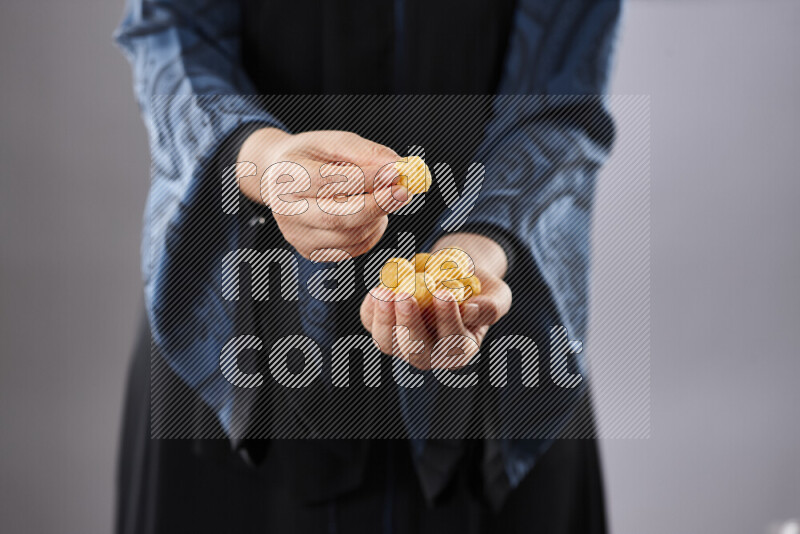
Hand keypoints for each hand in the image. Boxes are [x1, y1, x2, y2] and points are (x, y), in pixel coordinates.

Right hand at [237, 128, 408, 259]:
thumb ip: (364, 153)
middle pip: (335, 217)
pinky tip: (373, 215)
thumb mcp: (333, 143)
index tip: (395, 171)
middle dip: (375, 206)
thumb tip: (397, 167)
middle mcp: (285, 211)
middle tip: (402, 192)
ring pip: (348, 236)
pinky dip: (371, 232)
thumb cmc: (312, 157)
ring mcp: (297, 236)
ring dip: (376, 218)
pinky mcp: (310, 251)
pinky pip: (351, 249)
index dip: (364, 178)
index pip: (327, 181)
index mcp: (285, 177)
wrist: (283, 179)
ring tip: (386, 198)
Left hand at [360, 235, 512, 369]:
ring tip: (385, 291)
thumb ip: (489, 308)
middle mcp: (430, 355)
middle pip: (415, 351)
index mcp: (460, 350)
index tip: (443, 292)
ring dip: (384, 319)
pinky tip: (378, 289)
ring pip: (388, 343)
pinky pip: (371, 324)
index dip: (447, 319)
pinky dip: (371, 309)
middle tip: (406, 294)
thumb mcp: (497, 296)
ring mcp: (404, 344)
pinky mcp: (384, 328)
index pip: (453, 343)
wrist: (453, 276)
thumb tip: (468, 312)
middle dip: (408, 324)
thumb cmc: (479, 289)